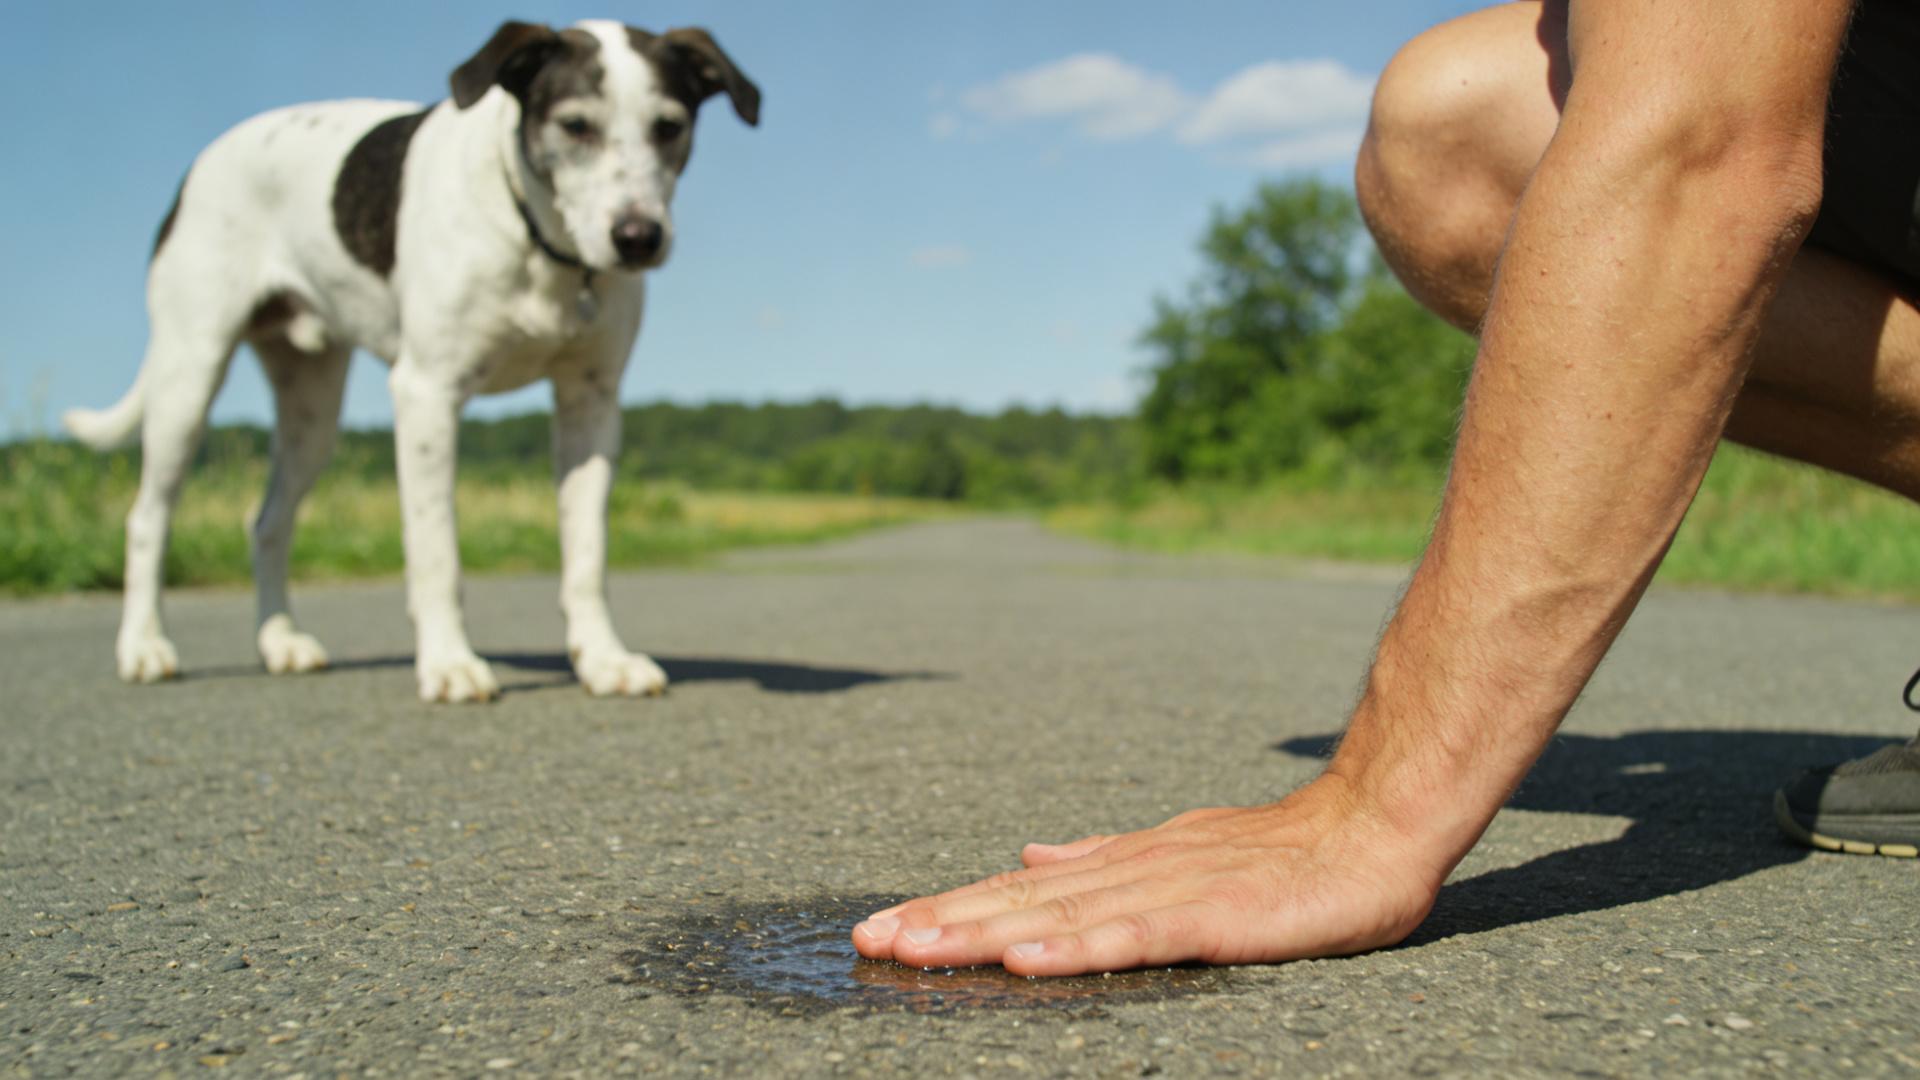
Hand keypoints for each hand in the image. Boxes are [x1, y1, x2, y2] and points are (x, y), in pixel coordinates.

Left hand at [851, 775, 1442, 975]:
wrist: (1374, 824)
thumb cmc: (1283, 853)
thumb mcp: (1178, 852)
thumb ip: (1103, 859)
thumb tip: (1029, 856)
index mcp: (1122, 864)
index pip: (1020, 891)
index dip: (950, 907)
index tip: (884, 927)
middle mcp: (1132, 870)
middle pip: (1020, 902)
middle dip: (941, 922)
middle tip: (867, 941)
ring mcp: (1171, 890)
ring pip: (1059, 916)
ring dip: (982, 934)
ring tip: (916, 949)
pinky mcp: (1214, 918)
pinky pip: (1135, 937)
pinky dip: (1075, 948)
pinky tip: (1025, 961)